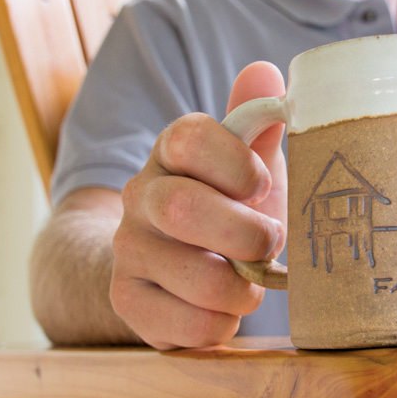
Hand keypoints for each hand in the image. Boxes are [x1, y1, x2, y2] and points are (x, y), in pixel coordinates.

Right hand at [109, 62, 287, 349]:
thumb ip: (257, 122)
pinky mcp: (127, 300)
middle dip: (247, 234)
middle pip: (182, 208)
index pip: (190, 138)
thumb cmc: (227, 208)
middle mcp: (140, 195)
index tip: (261, 185)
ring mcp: (128, 249)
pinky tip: (222, 308)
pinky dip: (221, 323)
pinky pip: (187, 325)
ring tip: (249, 282)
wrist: (169, 265)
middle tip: (269, 243)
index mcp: (172, 151)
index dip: (237, 164)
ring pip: (198, 276)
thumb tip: (266, 72)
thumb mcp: (247, 165)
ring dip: (243, 287)